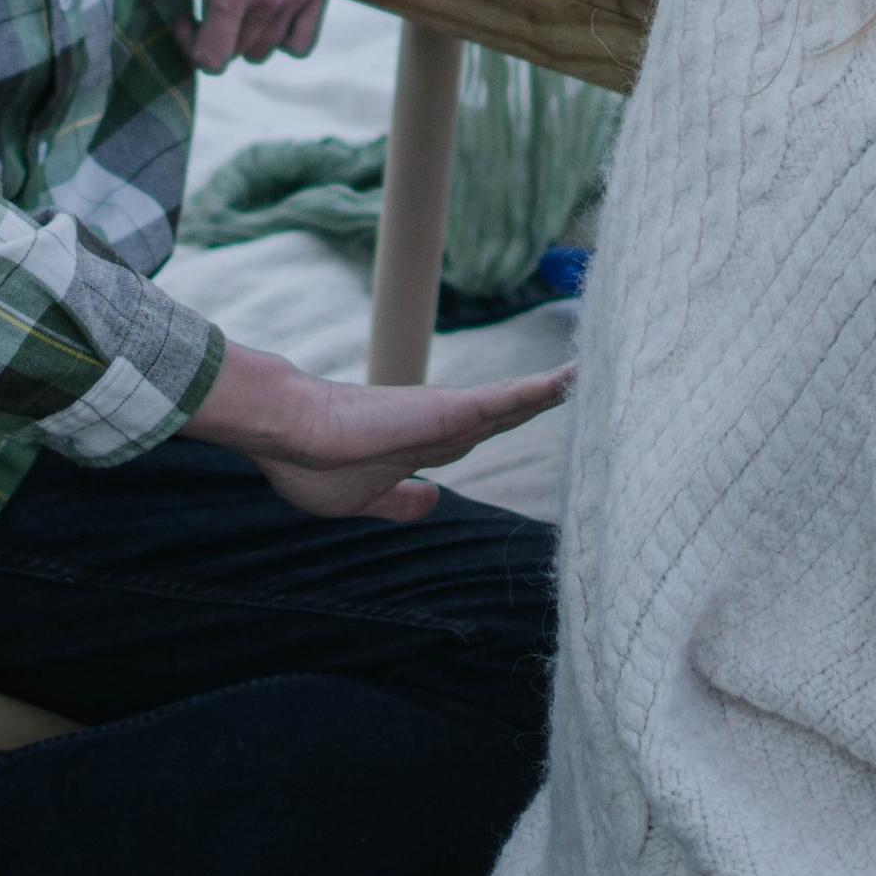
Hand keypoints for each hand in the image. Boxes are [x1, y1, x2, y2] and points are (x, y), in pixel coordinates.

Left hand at [180, 0, 332, 70]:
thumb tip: (200, 21)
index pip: (212, 58)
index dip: (192, 47)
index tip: (186, 21)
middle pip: (239, 53)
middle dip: (218, 36)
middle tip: (210, 9)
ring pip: (269, 49)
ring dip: (249, 36)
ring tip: (241, 6)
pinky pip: (302, 42)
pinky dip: (284, 37)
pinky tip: (271, 15)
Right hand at [195, 341, 572, 523]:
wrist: (287, 431)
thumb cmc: (309, 464)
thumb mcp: (362, 499)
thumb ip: (400, 502)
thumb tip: (434, 503)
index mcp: (419, 447)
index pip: (477, 433)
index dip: (507, 423)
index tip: (534, 411)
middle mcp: (439, 426)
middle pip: (504, 414)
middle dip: (541, 402)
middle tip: (579, 384)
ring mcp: (445, 415)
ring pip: (513, 402)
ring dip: (551, 390)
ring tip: (588, 373)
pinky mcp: (448, 409)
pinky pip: (506, 399)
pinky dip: (540, 389)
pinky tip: (570, 377)